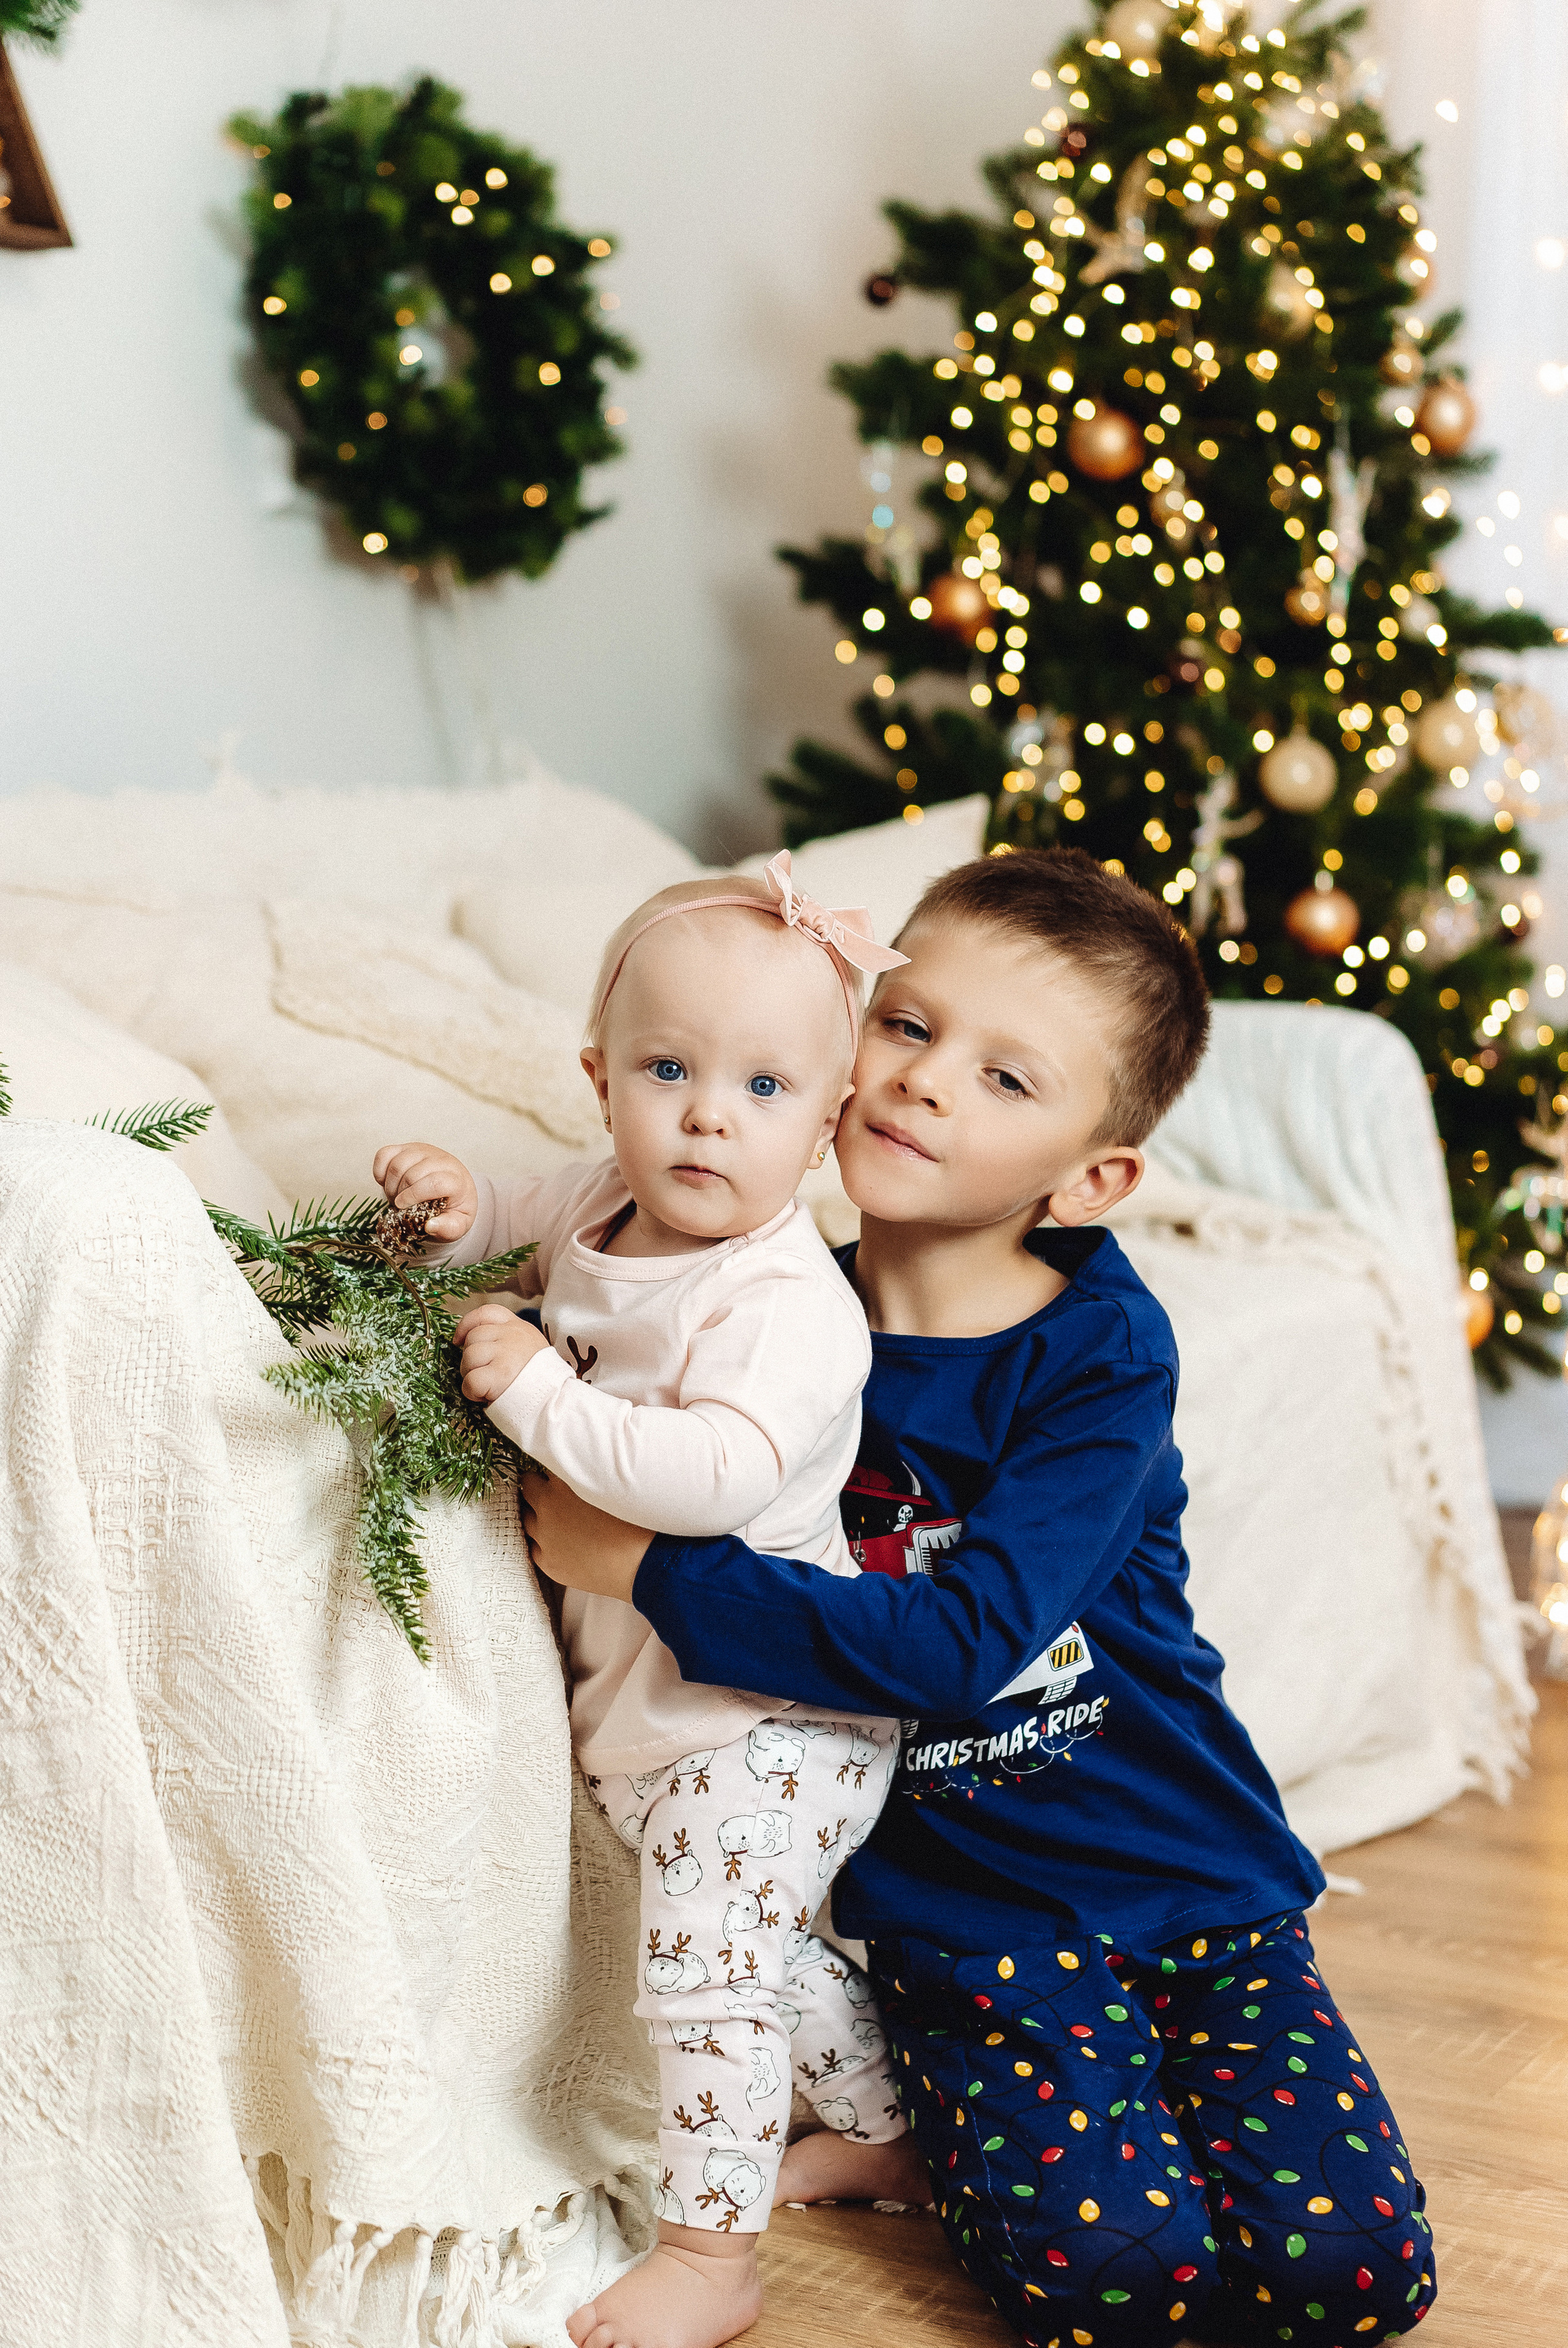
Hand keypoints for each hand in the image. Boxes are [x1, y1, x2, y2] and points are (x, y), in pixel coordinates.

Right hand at [371, 1141, 477, 1242]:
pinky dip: (379, 1171)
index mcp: (456, 1180)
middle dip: (400, 1195)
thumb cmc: (453, 1207)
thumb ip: (448, 1228)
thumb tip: (430, 1226)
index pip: (434, 1182)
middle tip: (400, 1207)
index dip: (414, 1196)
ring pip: (397, 1164)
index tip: (403, 1207)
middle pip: (411, 1174)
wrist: (454, 1188)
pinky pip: (384, 1154)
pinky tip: (387, 1183)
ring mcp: (422, 1151)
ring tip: (396, 1196)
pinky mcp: (406, 1148)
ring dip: (390, 1185)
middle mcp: (441, 1160)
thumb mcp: (458, 1224)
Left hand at [453, 1302, 550, 1402]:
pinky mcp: (499, 1374)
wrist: (556, 1400)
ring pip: (469, 1357)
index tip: (458, 1340)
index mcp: (519, 1327)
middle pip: (473, 1337)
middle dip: (471, 1359)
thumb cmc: (539, 1380)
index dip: (467, 1324)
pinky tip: (487, 1396)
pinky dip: (473, 1392)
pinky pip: (471, 1380)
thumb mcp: (529, 1348)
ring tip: (488, 1386)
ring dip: (471, 1375)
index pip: (486, 1313)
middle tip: (486, 1375)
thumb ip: (507, 1340)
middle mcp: (512, 1335)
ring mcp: (505, 1353)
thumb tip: (471, 1342)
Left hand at [522, 1469, 652, 1598]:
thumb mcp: (613, 1484)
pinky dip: (542, 1541)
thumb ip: (588, 1472)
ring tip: (559, 1516)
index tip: (562, 1470)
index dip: (554, 1467)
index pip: (543, 1462)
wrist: (646, 1565)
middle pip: (528, 1487)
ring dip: (538, 1513)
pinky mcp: (548, 1563)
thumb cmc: (639, 1520)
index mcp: (563, 1482)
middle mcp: (547, 1508)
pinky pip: (533, 1546)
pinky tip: (559, 1540)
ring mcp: (544, 1537)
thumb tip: (578, 1466)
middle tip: (558, 1491)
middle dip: (541, 1486)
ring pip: (526, 1517)